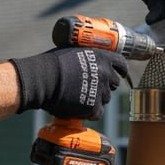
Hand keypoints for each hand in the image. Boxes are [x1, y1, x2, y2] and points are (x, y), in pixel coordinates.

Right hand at [10, 47, 128, 116]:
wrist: (43, 79)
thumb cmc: (51, 64)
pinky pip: (97, 113)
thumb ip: (88, 58)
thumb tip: (89, 62)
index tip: (119, 73)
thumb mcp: (74, 52)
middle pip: (114, 84)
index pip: (121, 64)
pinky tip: (78, 109)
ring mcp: (101, 91)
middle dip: (105, 86)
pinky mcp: (94, 107)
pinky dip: (89, 112)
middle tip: (91, 88)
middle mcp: (105, 73)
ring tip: (79, 98)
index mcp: (102, 57)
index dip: (120, 70)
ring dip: (96, 99)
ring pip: (105, 99)